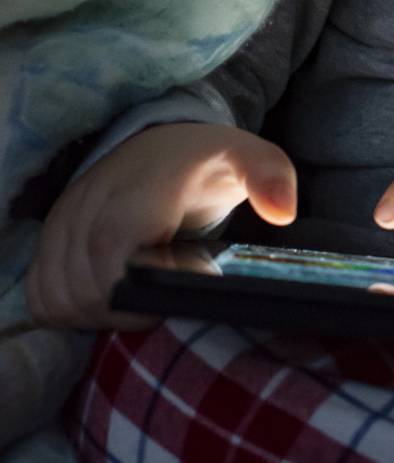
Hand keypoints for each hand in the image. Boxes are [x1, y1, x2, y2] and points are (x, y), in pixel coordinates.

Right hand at [25, 122, 296, 329]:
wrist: (161, 145)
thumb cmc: (207, 162)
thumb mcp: (251, 158)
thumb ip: (272, 177)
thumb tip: (282, 212)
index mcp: (140, 187)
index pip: (112, 247)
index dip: (133, 287)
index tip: (167, 301)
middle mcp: (92, 202)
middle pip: (85, 286)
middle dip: (123, 313)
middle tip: (159, 309)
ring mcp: (64, 220)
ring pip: (59, 296)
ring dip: (96, 316)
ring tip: (137, 306)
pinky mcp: (50, 239)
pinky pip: (41, 294)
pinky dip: (69, 310)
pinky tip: (106, 304)